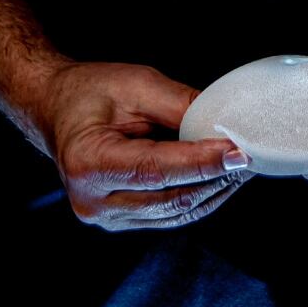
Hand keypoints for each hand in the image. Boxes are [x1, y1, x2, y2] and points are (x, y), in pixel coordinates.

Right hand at [38, 62, 253, 230]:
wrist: (57, 109)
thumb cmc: (90, 92)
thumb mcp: (136, 85)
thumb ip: (181, 106)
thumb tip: (226, 127)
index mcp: (87, 163)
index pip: (157, 169)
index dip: (203, 163)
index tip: (239, 153)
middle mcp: (93, 200)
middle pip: (171, 197)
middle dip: (217, 177)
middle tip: (250, 156)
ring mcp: (106, 217)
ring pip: (177, 211)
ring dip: (214, 190)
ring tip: (240, 166)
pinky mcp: (122, 221)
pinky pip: (171, 214)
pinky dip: (199, 197)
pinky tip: (219, 178)